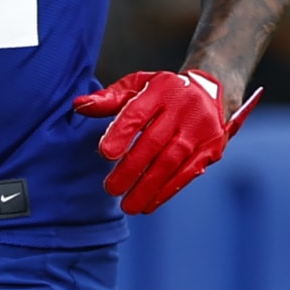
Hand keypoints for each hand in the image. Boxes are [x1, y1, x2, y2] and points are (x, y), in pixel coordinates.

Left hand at [72, 70, 260, 213]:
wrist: (210, 92)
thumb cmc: (164, 91)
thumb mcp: (137, 85)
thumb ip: (109, 98)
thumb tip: (79, 106)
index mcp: (161, 90)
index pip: (138, 112)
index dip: (121, 133)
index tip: (105, 153)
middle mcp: (183, 109)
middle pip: (154, 141)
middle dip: (131, 168)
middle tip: (111, 188)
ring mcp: (200, 131)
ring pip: (171, 162)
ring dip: (149, 187)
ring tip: (128, 204)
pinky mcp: (210, 150)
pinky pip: (188, 174)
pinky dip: (167, 191)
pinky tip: (149, 204)